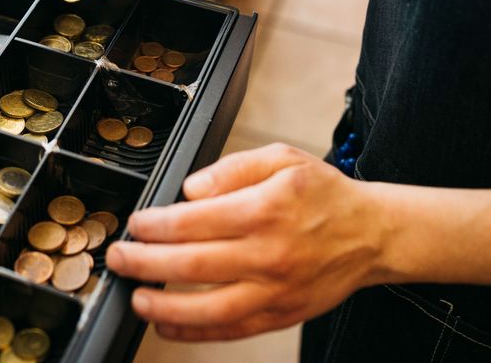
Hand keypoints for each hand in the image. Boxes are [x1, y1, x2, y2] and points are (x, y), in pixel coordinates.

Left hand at [105, 143, 390, 340]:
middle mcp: (268, 253)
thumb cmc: (324, 194)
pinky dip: (195, 331)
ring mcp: (275, 290)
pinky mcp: (281, 314)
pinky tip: (168, 325)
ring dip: (164, 306)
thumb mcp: (282, 158)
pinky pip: (231, 330)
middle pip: (192, 264)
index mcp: (264, 209)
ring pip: (208, 307)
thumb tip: (190, 189)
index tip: (135, 224)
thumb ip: (232, 168)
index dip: (155, 225)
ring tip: (135, 298)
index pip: (194, 220)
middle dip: (144, 263)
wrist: (372, 234)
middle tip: (118, 258)